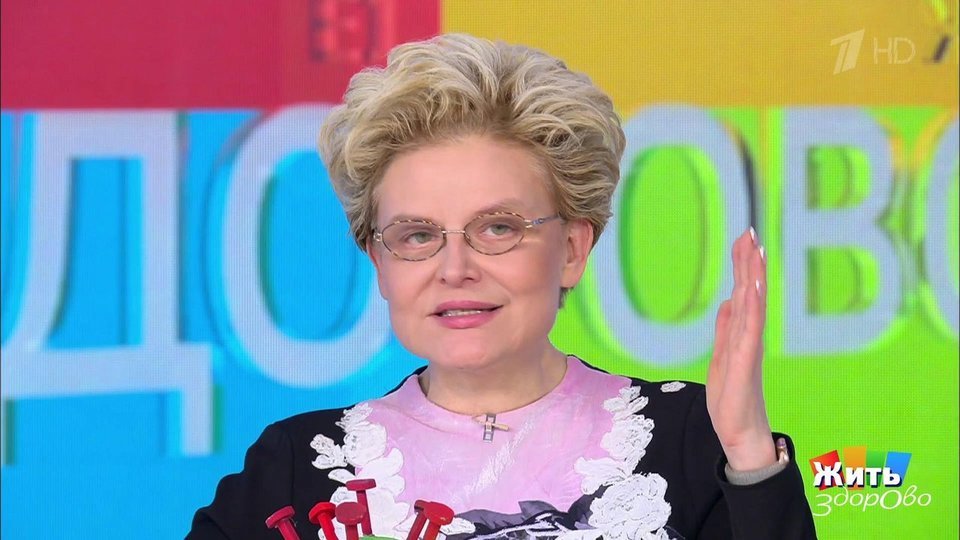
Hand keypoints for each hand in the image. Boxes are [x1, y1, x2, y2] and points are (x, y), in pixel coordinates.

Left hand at [706, 227, 775, 470]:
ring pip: (753, 306)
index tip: (744, 238)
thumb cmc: (732, 399)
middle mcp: (750, 336)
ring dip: (753, 278)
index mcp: (742, 334)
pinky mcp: (745, 362)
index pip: (743, 292)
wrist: (740, 433)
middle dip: (749, 262)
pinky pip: (750, 330)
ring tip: (755, 251)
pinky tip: (751, 289)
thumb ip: (726, 330)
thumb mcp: (721, 357)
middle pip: (749, 292)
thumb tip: (728, 303)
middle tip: (749, 231)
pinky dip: (752, 308)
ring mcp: (749, 348)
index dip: (743, 266)